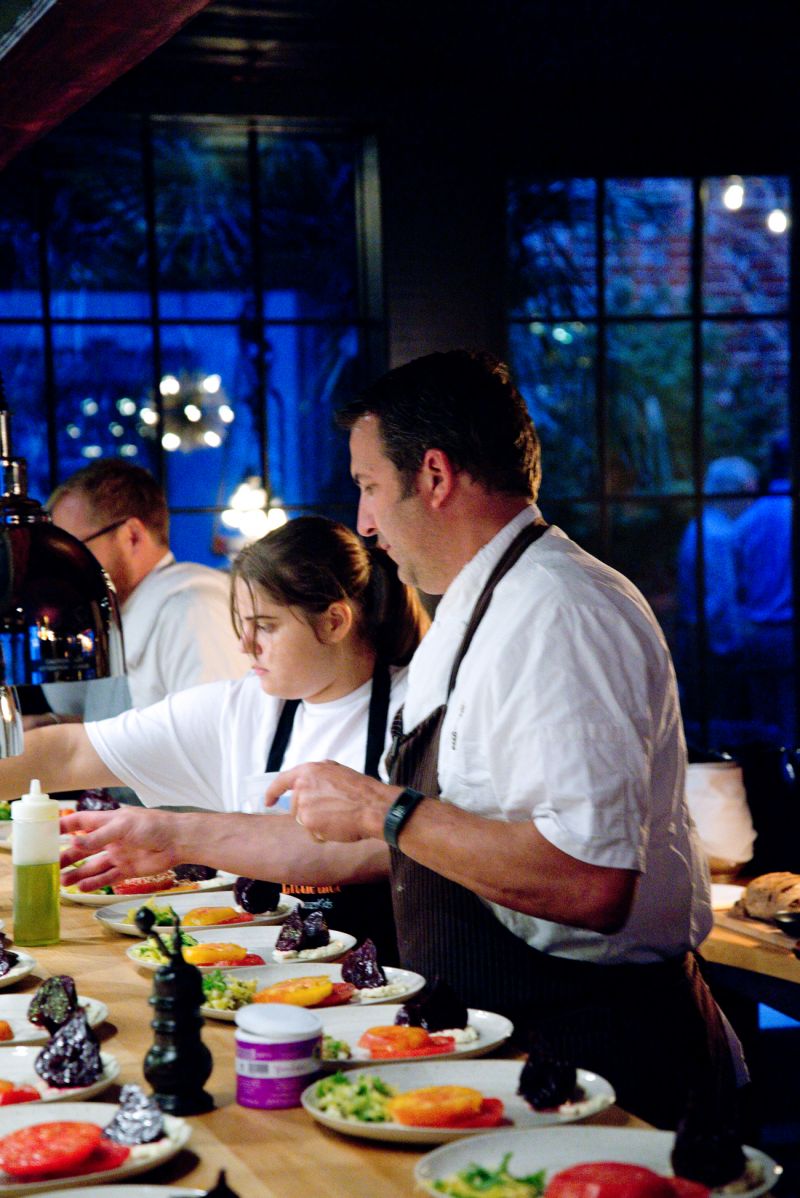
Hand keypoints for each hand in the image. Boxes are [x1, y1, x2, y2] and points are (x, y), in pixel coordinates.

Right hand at [59, 808, 178, 890]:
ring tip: (61, 881)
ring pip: (93, 866)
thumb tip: (74, 843)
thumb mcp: (123, 826)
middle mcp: (111, 839)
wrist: (177, 841)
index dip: (64, 826)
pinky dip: (94, 883)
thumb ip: (99, 836)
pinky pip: (107, 877)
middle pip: (83, 848)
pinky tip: (81, 888)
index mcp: (108, 822)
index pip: (80, 822)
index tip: (45, 832)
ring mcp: (118, 855)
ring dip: (78, 873)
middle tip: (50, 865)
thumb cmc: (153, 825)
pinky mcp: (127, 869)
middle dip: (67, 856)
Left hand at [264, 760, 402, 842]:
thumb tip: (308, 780)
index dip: (272, 792)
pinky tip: (339, 827)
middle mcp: (302, 786)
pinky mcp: (308, 822)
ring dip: (318, 824)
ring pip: (305, 821)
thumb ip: (319, 776)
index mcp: (309, 771)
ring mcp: (304, 805)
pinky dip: (324, 834)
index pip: (282, 781)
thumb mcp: (338, 772)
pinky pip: (312, 833)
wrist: (373, 807)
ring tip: (339, 817)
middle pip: (296, 807)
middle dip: (310, 813)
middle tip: (333, 811)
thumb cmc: (361, 791)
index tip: (268, 801)